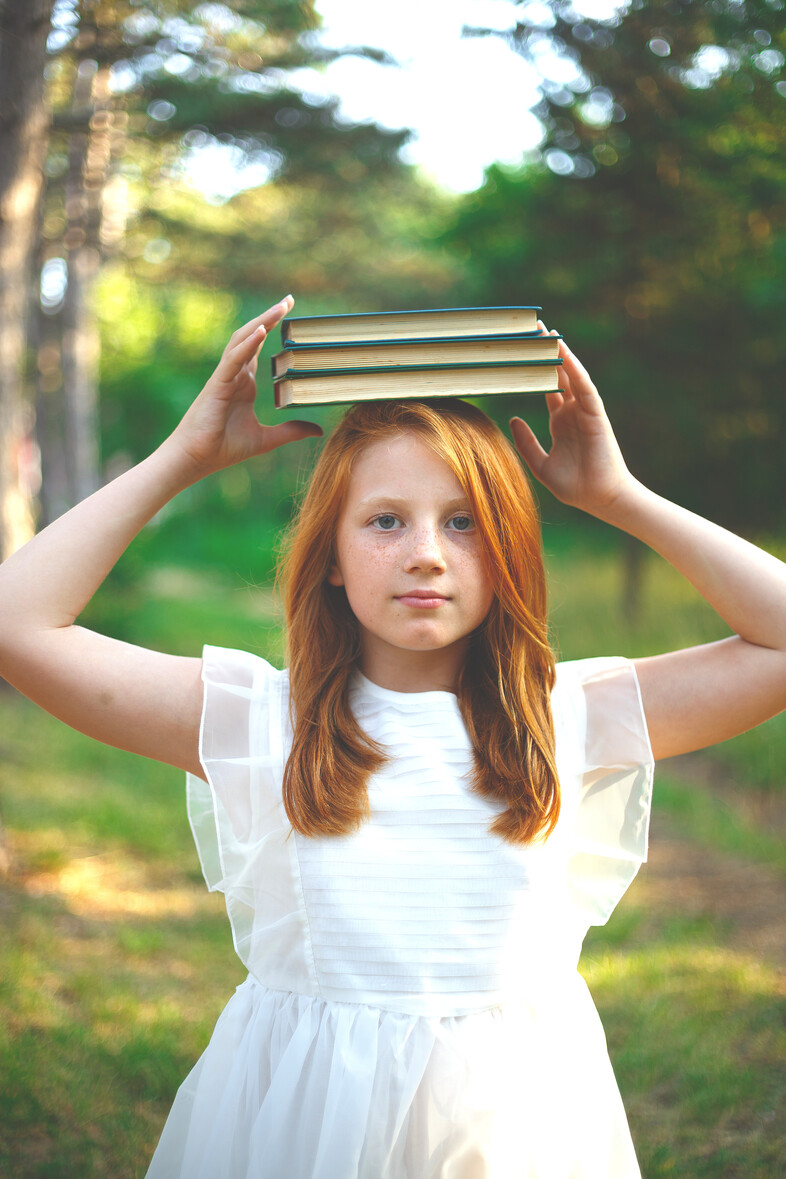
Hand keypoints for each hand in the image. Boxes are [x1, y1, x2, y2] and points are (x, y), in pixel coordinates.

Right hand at [168, 296, 321, 476]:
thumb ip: (291, 431)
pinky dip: (247, 344)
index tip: (290, 313)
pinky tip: (261, 330)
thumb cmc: (223, 449)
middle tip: (288, 300)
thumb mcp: (267, 440)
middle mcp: (234, 375)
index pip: (259, 349)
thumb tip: (318, 430)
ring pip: (243, 341)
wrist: (195, 460)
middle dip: (269, 317)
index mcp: (244, 384)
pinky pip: (234, 359)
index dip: (272, 329)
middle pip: (252, 337)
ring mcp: (225, 377)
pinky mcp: (217, 385)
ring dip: (261, 322)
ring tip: (280, 307)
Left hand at [510, 326, 634, 516]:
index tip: (521, 353)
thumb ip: (526, 443)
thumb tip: (512, 420)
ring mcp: (584, 411)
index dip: (534, 370)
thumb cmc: (575, 486)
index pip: (546, 388)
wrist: (599, 498)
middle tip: (532, 330)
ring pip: (570, 375)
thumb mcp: (540, 465)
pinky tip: (563, 351)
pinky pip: (583, 385)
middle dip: (546, 353)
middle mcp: (573, 412)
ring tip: (546, 331)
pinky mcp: (595, 413)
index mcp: (560, 422)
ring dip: (559, 353)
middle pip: (557, 375)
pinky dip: (574, 368)